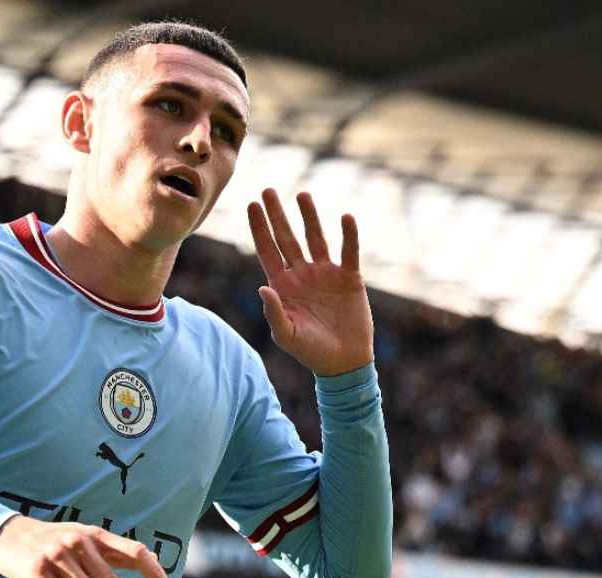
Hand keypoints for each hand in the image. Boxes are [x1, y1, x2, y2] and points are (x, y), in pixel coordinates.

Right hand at [0, 514, 172, 577]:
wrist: (5, 532)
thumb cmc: (50, 539)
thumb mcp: (82, 536)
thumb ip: (110, 550)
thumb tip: (146, 560)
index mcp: (96, 535)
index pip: (135, 552)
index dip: (153, 573)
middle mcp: (80, 543)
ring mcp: (57, 556)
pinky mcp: (36, 570)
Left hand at [247, 189, 374, 376]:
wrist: (343, 362)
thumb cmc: (311, 352)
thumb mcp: (287, 335)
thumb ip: (274, 312)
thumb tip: (263, 287)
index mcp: (283, 285)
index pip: (268, 250)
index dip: (259, 228)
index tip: (251, 205)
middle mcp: (302, 274)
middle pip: (287, 238)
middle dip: (277, 215)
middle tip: (267, 190)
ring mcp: (326, 274)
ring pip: (316, 238)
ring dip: (309, 217)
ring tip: (302, 195)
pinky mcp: (349, 278)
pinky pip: (349, 252)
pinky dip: (348, 235)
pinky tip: (346, 218)